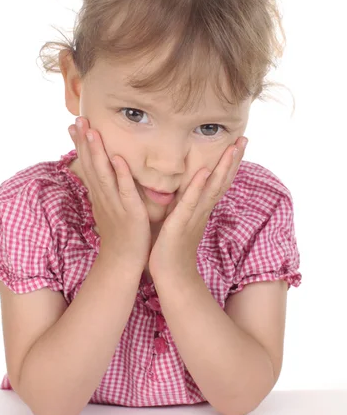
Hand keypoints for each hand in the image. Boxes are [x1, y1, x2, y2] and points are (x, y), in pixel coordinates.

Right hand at [68, 117, 151, 271]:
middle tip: (78, 119)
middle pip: (90, 164)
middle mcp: (103, 195)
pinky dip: (121, 175)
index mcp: (98, 193)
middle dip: (84, 141)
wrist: (123, 261)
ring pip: (104, 174)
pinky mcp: (130, 211)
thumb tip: (102, 171)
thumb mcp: (107, 207)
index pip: (86, 163)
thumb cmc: (119, 233)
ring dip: (97, 153)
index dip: (80, 143)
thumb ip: (105, 188)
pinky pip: (125, 191)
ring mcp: (114, 203)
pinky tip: (118, 159)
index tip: (73, 124)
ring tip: (92, 132)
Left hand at [148, 137, 247, 277]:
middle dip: (233, 159)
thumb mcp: (179, 218)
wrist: (171, 275)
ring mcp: (194, 216)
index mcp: (202, 207)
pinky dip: (198, 187)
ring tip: (233, 148)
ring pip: (213, 187)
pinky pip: (191, 203)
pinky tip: (205, 172)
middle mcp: (203, 210)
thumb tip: (183, 187)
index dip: (229, 163)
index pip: (219, 181)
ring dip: (223, 168)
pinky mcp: (180, 223)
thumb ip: (183, 203)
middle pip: (222, 180)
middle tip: (244, 138)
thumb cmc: (172, 247)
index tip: (237, 143)